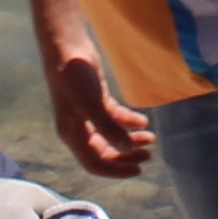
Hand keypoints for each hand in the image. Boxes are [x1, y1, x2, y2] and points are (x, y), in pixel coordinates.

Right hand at [41, 48, 153, 180]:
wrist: (67, 48)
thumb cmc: (75, 78)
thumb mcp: (92, 105)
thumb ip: (110, 128)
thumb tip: (126, 149)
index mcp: (73, 135)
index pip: (94, 164)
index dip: (116, 170)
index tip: (138, 170)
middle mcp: (79, 129)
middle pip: (104, 153)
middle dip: (126, 156)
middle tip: (149, 156)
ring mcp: (87, 115)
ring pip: (111, 136)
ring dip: (131, 140)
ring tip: (151, 138)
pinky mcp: (96, 101)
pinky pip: (114, 118)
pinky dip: (128, 121)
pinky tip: (143, 120)